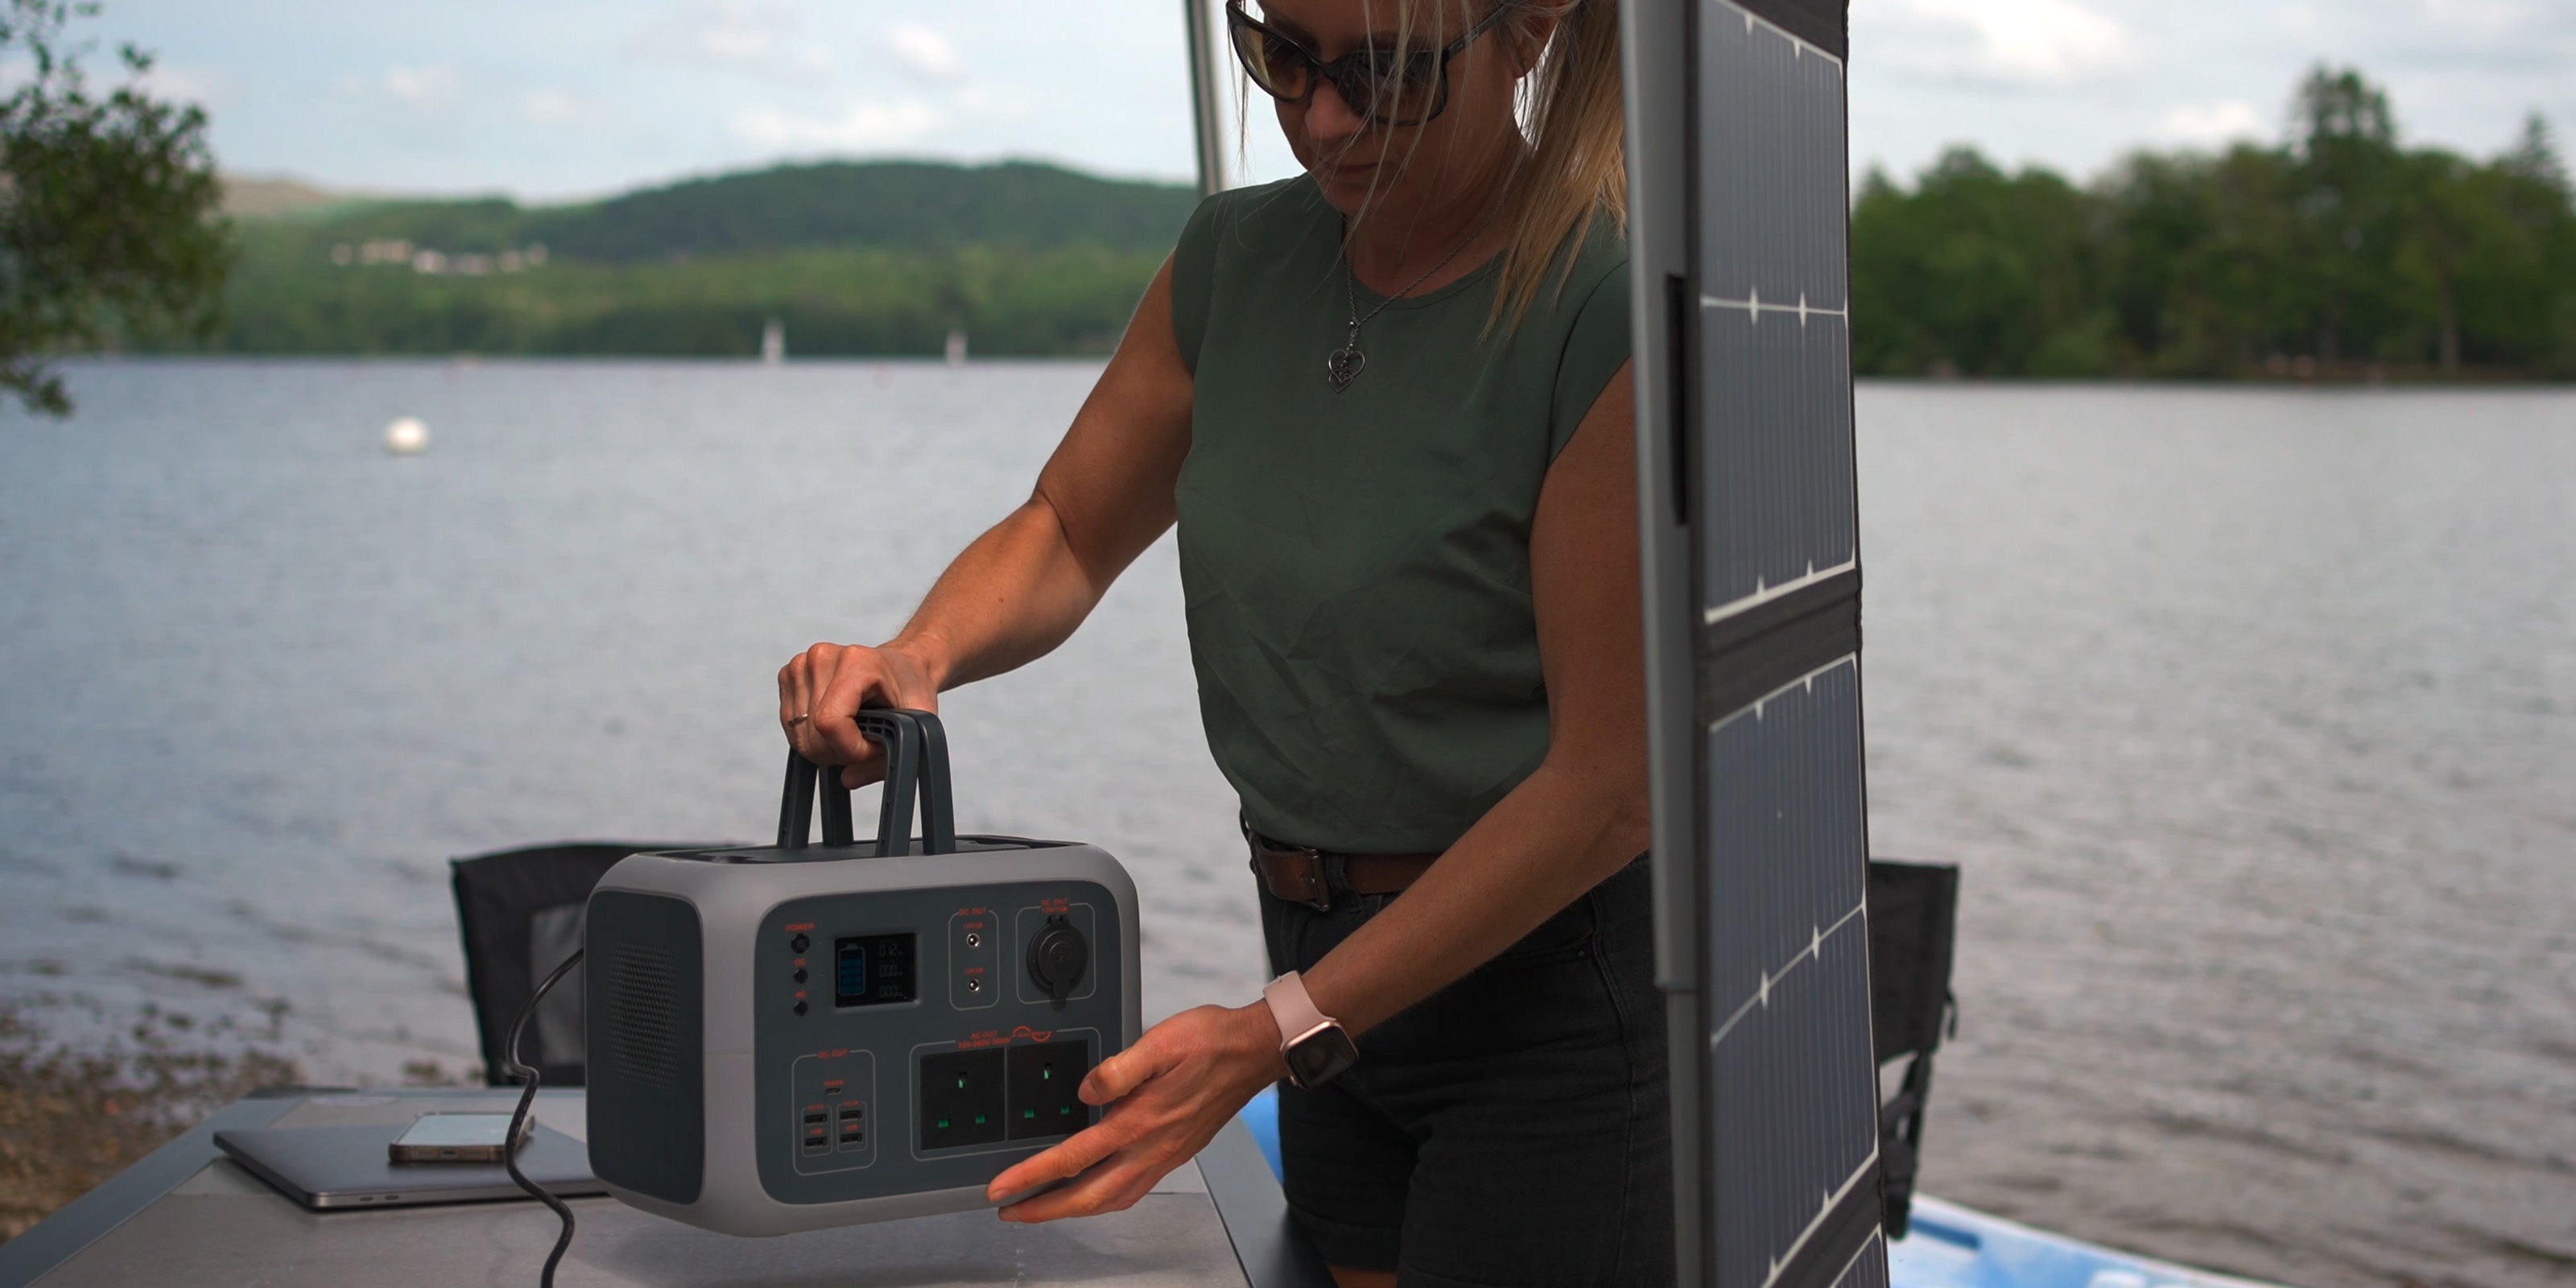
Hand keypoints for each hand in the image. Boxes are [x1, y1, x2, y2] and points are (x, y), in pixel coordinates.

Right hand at [776, 641, 940, 786]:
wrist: (902, 665)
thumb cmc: (910, 688)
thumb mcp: (916, 723)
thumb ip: (885, 759)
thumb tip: (849, 779)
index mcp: (856, 661)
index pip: (830, 722)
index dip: (852, 749)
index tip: (874, 746)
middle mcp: (822, 657)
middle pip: (812, 735)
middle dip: (841, 752)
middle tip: (866, 741)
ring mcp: (801, 664)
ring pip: (799, 736)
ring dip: (827, 747)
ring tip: (853, 731)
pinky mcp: (789, 675)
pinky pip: (791, 727)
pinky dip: (813, 737)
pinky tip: (836, 725)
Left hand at [986, 1003, 1286, 1221]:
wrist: (1254, 1052)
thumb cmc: (1211, 1042)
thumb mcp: (1160, 1042)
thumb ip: (1118, 1069)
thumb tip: (1085, 1089)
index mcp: (1139, 1121)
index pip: (1073, 1159)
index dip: (1031, 1177)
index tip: (1001, 1188)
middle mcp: (1151, 1147)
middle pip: (1088, 1196)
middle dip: (1044, 1210)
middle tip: (1011, 1212)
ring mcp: (1165, 1154)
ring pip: (1112, 1200)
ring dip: (1073, 1209)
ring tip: (1046, 1208)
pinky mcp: (1175, 1152)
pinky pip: (1134, 1191)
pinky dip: (1106, 1200)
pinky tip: (1097, 1192)